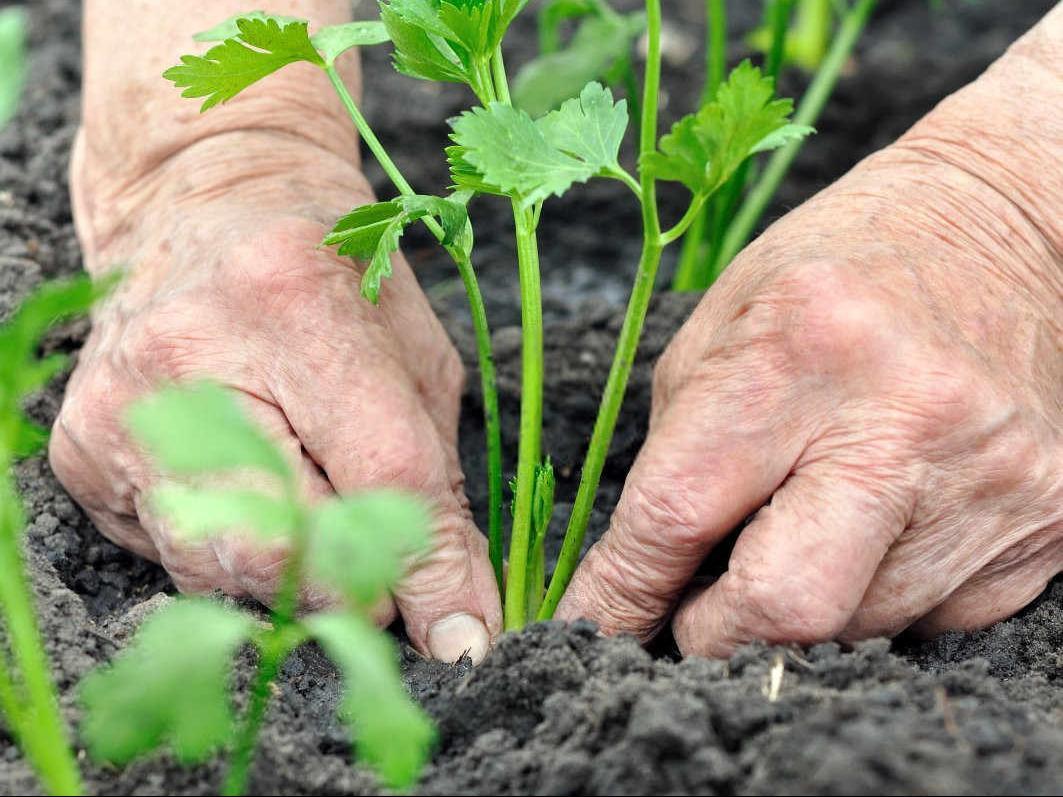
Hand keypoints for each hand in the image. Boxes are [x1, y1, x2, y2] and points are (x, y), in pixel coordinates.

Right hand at [51, 127, 500, 662]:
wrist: (201, 212)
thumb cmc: (334, 281)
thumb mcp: (414, 360)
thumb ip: (437, 489)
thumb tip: (456, 625)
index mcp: (294, 298)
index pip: (379, 473)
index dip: (430, 570)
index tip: (459, 632)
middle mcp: (186, 352)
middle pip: (280, 546)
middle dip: (352, 589)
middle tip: (384, 576)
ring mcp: (118, 406)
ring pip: (220, 570)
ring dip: (292, 576)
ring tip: (314, 508)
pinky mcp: (80, 451)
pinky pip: (173, 557)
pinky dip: (232, 552)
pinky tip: (249, 484)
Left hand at [557, 16, 1062, 654]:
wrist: (1005, 230)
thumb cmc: (838, 273)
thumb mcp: (723, 324)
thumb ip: (679, 451)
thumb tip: (646, 581)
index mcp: (800, 347)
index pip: (680, 512)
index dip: (623, 591)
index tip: (593, 628)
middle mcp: (905, 419)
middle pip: (786, 605)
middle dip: (715, 636)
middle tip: (692, 614)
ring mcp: (989, 480)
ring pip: (856, 629)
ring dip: (800, 612)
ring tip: (799, 533)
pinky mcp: (1045, 526)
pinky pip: (932, 621)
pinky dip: (876, 597)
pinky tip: (875, 527)